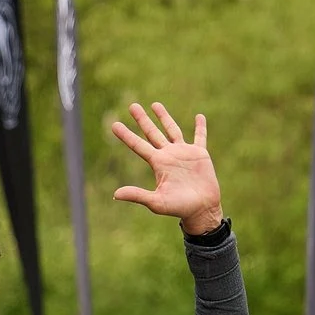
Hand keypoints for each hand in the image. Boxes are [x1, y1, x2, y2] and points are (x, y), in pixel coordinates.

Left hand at [111, 103, 222, 235]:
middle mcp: (169, 155)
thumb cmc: (178, 208)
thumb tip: (116, 194)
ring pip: (172, 130)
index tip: (114, 125)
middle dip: (142, 120)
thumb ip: (137, 195)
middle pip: (152, 133)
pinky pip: (200, 137)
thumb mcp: (156, 202)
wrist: (201, 210)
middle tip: (132, 106)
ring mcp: (184, 153)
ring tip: (155, 105)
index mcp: (158, 164)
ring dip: (164, 117)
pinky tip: (199, 116)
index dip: (126, 135)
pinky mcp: (200, 154)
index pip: (138, 146)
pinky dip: (200, 127)